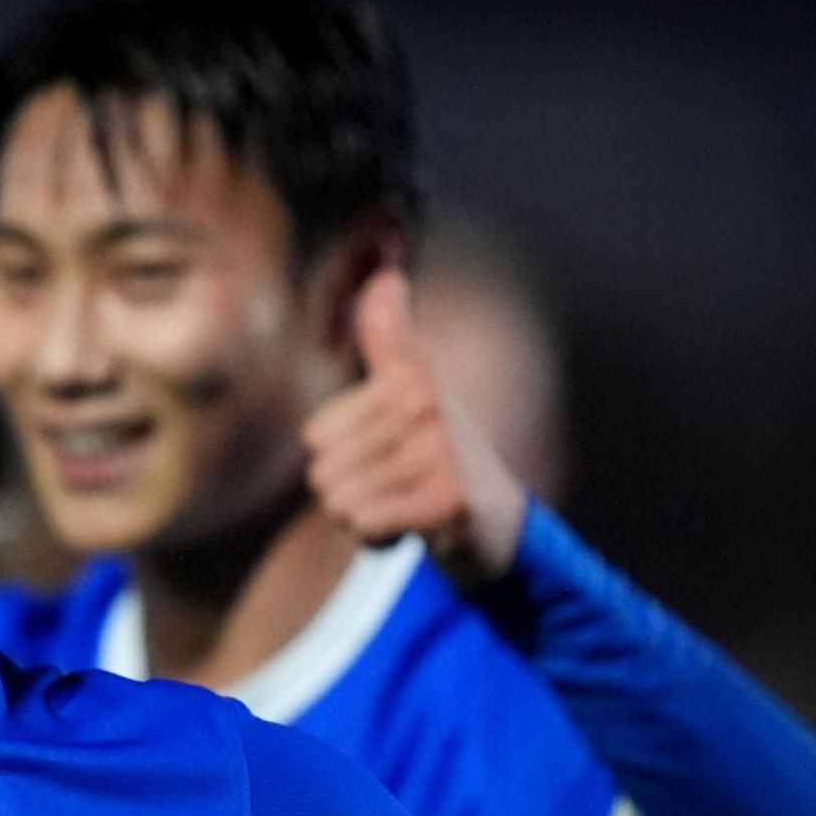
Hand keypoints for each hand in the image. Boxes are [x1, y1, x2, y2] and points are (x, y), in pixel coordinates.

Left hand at [301, 264, 528, 581]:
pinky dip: (377, 539)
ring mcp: (443, 452)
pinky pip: (363, 524)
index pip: (315, 435)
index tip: (386, 457)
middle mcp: (430, 404)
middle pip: (322, 472)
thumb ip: (389, 339)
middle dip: (349, 493)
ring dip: (363, 518)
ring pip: (339, 501)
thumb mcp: (414, 391)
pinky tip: (412, 530)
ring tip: (406, 506)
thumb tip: (384, 276)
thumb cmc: (442, 456)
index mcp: (414, 375)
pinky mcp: (449, 500)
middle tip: (397, 490)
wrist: (500, 526)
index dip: (339, 458)